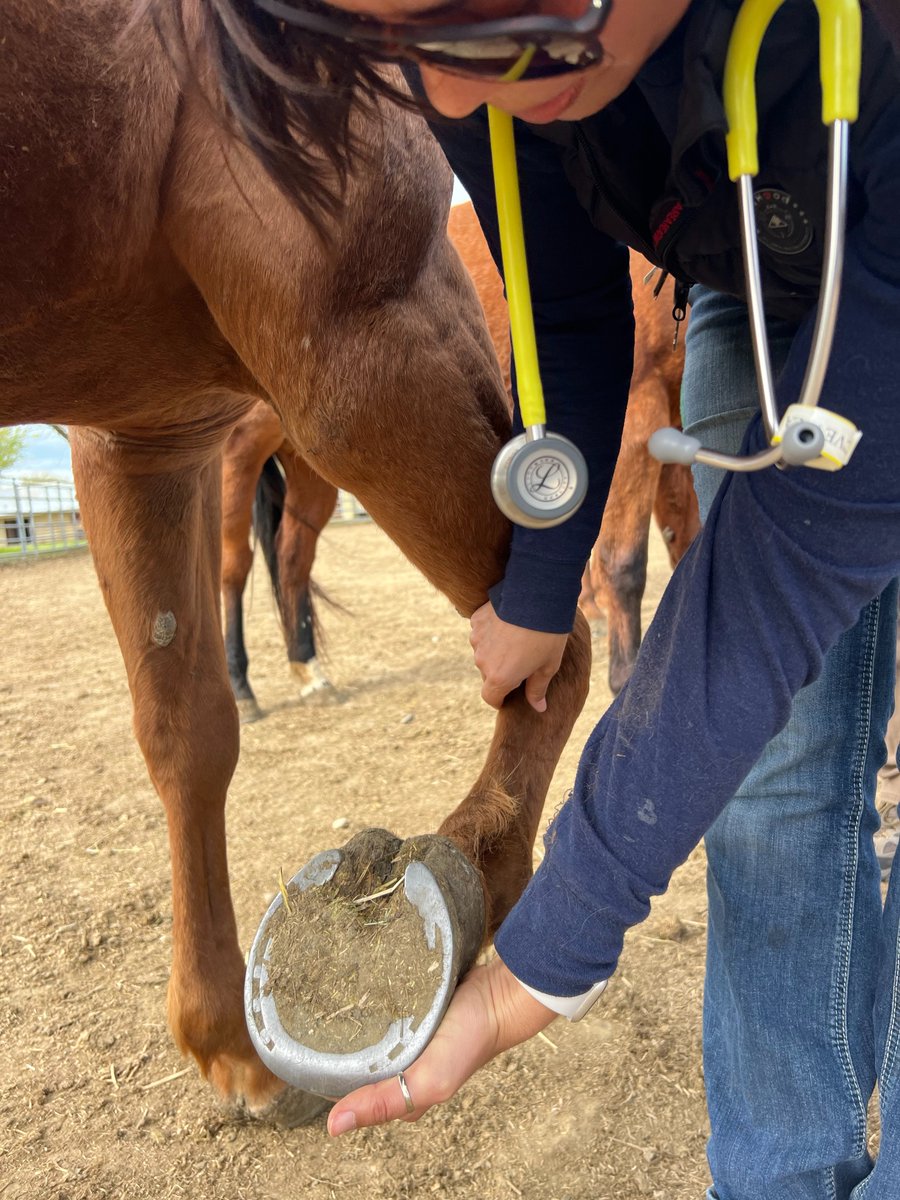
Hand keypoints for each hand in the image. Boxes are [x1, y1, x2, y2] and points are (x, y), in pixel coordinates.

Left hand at [326, 956, 555, 1135]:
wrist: (501, 995)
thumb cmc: (470, 1042)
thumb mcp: (428, 1080)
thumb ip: (384, 1102)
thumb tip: (333, 1127)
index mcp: (404, 1092)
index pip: (354, 1094)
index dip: (327, 1081)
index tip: (300, 1060)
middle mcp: (404, 1065)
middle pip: (358, 1061)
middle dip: (332, 1048)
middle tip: (305, 1023)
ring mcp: (409, 1035)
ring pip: (369, 1032)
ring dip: (350, 1021)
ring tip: (321, 1003)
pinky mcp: (414, 1007)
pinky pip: (383, 1007)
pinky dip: (370, 1001)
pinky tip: (354, 989)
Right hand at [469, 602, 567, 711]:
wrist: (538, 596)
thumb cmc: (548, 635)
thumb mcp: (548, 665)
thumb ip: (538, 689)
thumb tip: (538, 708)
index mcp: (500, 677)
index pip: (490, 698)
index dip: (500, 699)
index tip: (509, 695)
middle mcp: (482, 661)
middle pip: (488, 674)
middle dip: (501, 672)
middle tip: (522, 661)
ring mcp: (477, 639)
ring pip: (484, 651)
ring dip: (495, 651)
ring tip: (517, 639)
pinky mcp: (476, 620)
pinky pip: (482, 632)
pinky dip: (492, 631)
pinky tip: (508, 623)